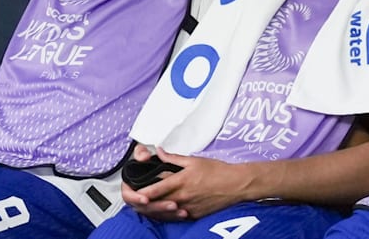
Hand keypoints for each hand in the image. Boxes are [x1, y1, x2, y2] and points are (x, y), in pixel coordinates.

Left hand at [124, 147, 255, 219]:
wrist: (236, 185)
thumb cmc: (217, 171)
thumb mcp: (193, 160)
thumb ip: (173, 158)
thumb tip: (159, 151)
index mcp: (181, 182)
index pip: (155, 189)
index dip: (142, 192)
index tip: (133, 191)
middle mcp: (183, 197)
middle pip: (158, 203)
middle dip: (146, 202)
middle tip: (136, 199)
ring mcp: (188, 208)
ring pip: (166, 212)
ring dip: (155, 210)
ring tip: (146, 206)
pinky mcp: (195, 215)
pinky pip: (177, 217)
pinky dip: (168, 214)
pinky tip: (163, 211)